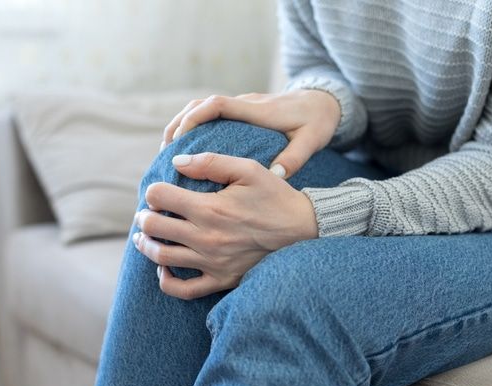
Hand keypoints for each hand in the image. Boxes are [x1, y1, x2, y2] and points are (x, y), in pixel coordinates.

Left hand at [132, 152, 318, 299]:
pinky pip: (184, 290)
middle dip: (145, 217)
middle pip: (154, 228)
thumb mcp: (248, 169)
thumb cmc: (274, 196)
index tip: (159, 192)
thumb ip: (211, 162)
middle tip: (149, 213)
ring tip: (146, 237)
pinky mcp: (221, 280)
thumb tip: (176, 162)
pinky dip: (166, 282)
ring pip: (162, 257)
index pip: (160, 197)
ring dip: (146, 245)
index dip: (154, 191)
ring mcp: (213, 263)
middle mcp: (207, 238)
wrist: (301, 230)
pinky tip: (164, 270)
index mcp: (210, 208)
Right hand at [161, 90, 340, 178]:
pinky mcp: (242, 112)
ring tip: (169, 153)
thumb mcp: (312, 140)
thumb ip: (295, 158)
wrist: (326, 102)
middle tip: (165, 152)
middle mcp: (246, 104)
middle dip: (179, 125)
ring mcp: (242, 107)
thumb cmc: (318, 122)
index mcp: (258, 111)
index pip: (218, 105)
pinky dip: (194, 129)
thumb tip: (276, 176)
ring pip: (202, 109)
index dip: (195, 118)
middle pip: (200, 105)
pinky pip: (210, 116)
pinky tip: (188, 152)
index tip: (180, 139)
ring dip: (182, 126)